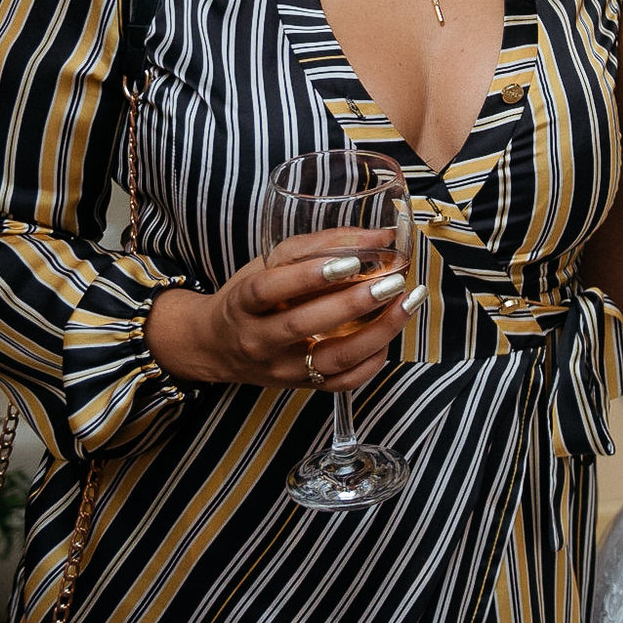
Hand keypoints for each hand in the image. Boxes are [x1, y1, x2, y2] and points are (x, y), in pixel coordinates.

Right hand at [143, 227, 419, 393]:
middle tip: (392, 281)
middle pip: (303, 325)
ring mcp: (281, 368)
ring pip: (331, 359)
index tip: (351, 262)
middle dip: (353, 303)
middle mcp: (258, 340)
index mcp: (242, 303)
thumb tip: (381, 236)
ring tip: (406, 303)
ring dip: (376, 332)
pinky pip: (342, 382)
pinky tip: (390, 336)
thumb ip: (321, 245)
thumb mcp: (270, 264)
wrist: (216, 347)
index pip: (269, 290)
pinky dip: (371, 360)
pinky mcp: (301, 386)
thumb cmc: (249, 298)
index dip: (309, 276)